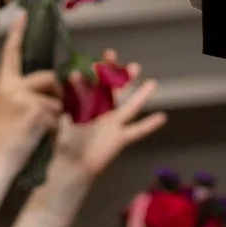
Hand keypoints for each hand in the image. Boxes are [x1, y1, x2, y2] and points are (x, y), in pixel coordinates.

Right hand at [0, 21, 62, 167]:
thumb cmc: (1, 142)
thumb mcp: (7, 110)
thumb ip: (24, 95)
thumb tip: (50, 87)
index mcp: (4, 85)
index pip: (11, 53)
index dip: (19, 33)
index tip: (25, 14)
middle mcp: (13, 87)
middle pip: (49, 77)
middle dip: (56, 94)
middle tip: (47, 114)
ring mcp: (24, 99)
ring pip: (57, 98)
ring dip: (56, 115)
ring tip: (39, 130)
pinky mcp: (36, 113)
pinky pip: (58, 116)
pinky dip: (54, 130)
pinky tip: (40, 139)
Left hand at [51, 60, 164, 180]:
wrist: (72, 167)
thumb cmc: (64, 145)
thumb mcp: (63, 121)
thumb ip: (67, 105)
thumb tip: (67, 85)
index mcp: (86, 105)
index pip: (94, 82)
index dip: (97, 72)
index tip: (101, 59)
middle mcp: (102, 111)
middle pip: (113, 89)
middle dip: (118, 74)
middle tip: (124, 61)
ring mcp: (113, 124)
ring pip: (131, 107)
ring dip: (141, 96)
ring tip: (152, 83)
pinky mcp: (120, 139)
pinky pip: (137, 131)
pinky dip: (149, 125)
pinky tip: (162, 117)